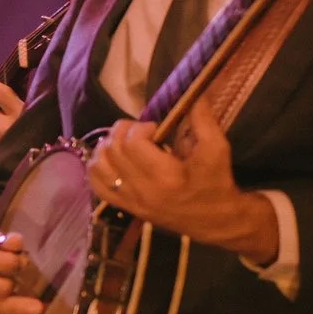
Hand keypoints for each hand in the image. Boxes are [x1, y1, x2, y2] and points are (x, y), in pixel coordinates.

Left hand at [86, 110, 278, 263]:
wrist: (215, 221)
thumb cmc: (216, 182)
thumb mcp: (217, 149)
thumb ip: (203, 120)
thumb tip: (193, 92)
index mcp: (165, 177)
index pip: (132, 143)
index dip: (140, 127)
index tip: (156, 128)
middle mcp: (141, 190)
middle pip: (113, 150)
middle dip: (122, 132)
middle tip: (140, 131)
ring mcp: (129, 201)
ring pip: (98, 166)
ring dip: (107, 147)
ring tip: (125, 143)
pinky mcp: (124, 206)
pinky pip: (96, 184)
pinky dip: (98, 166)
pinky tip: (113, 159)